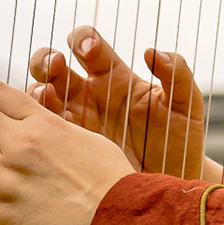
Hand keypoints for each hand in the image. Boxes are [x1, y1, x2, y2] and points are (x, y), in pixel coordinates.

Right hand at [30, 26, 209, 181]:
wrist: (172, 185)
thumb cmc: (180, 140)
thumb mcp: (186, 105)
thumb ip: (178, 74)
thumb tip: (153, 52)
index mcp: (115, 76)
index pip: (88, 45)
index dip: (83, 40)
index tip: (89, 50)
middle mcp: (89, 94)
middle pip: (53, 65)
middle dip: (46, 59)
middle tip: (55, 65)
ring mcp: (75, 121)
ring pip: (40, 97)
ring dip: (37, 90)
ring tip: (47, 95)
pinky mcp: (68, 149)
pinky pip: (43, 133)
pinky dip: (39, 126)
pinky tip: (52, 128)